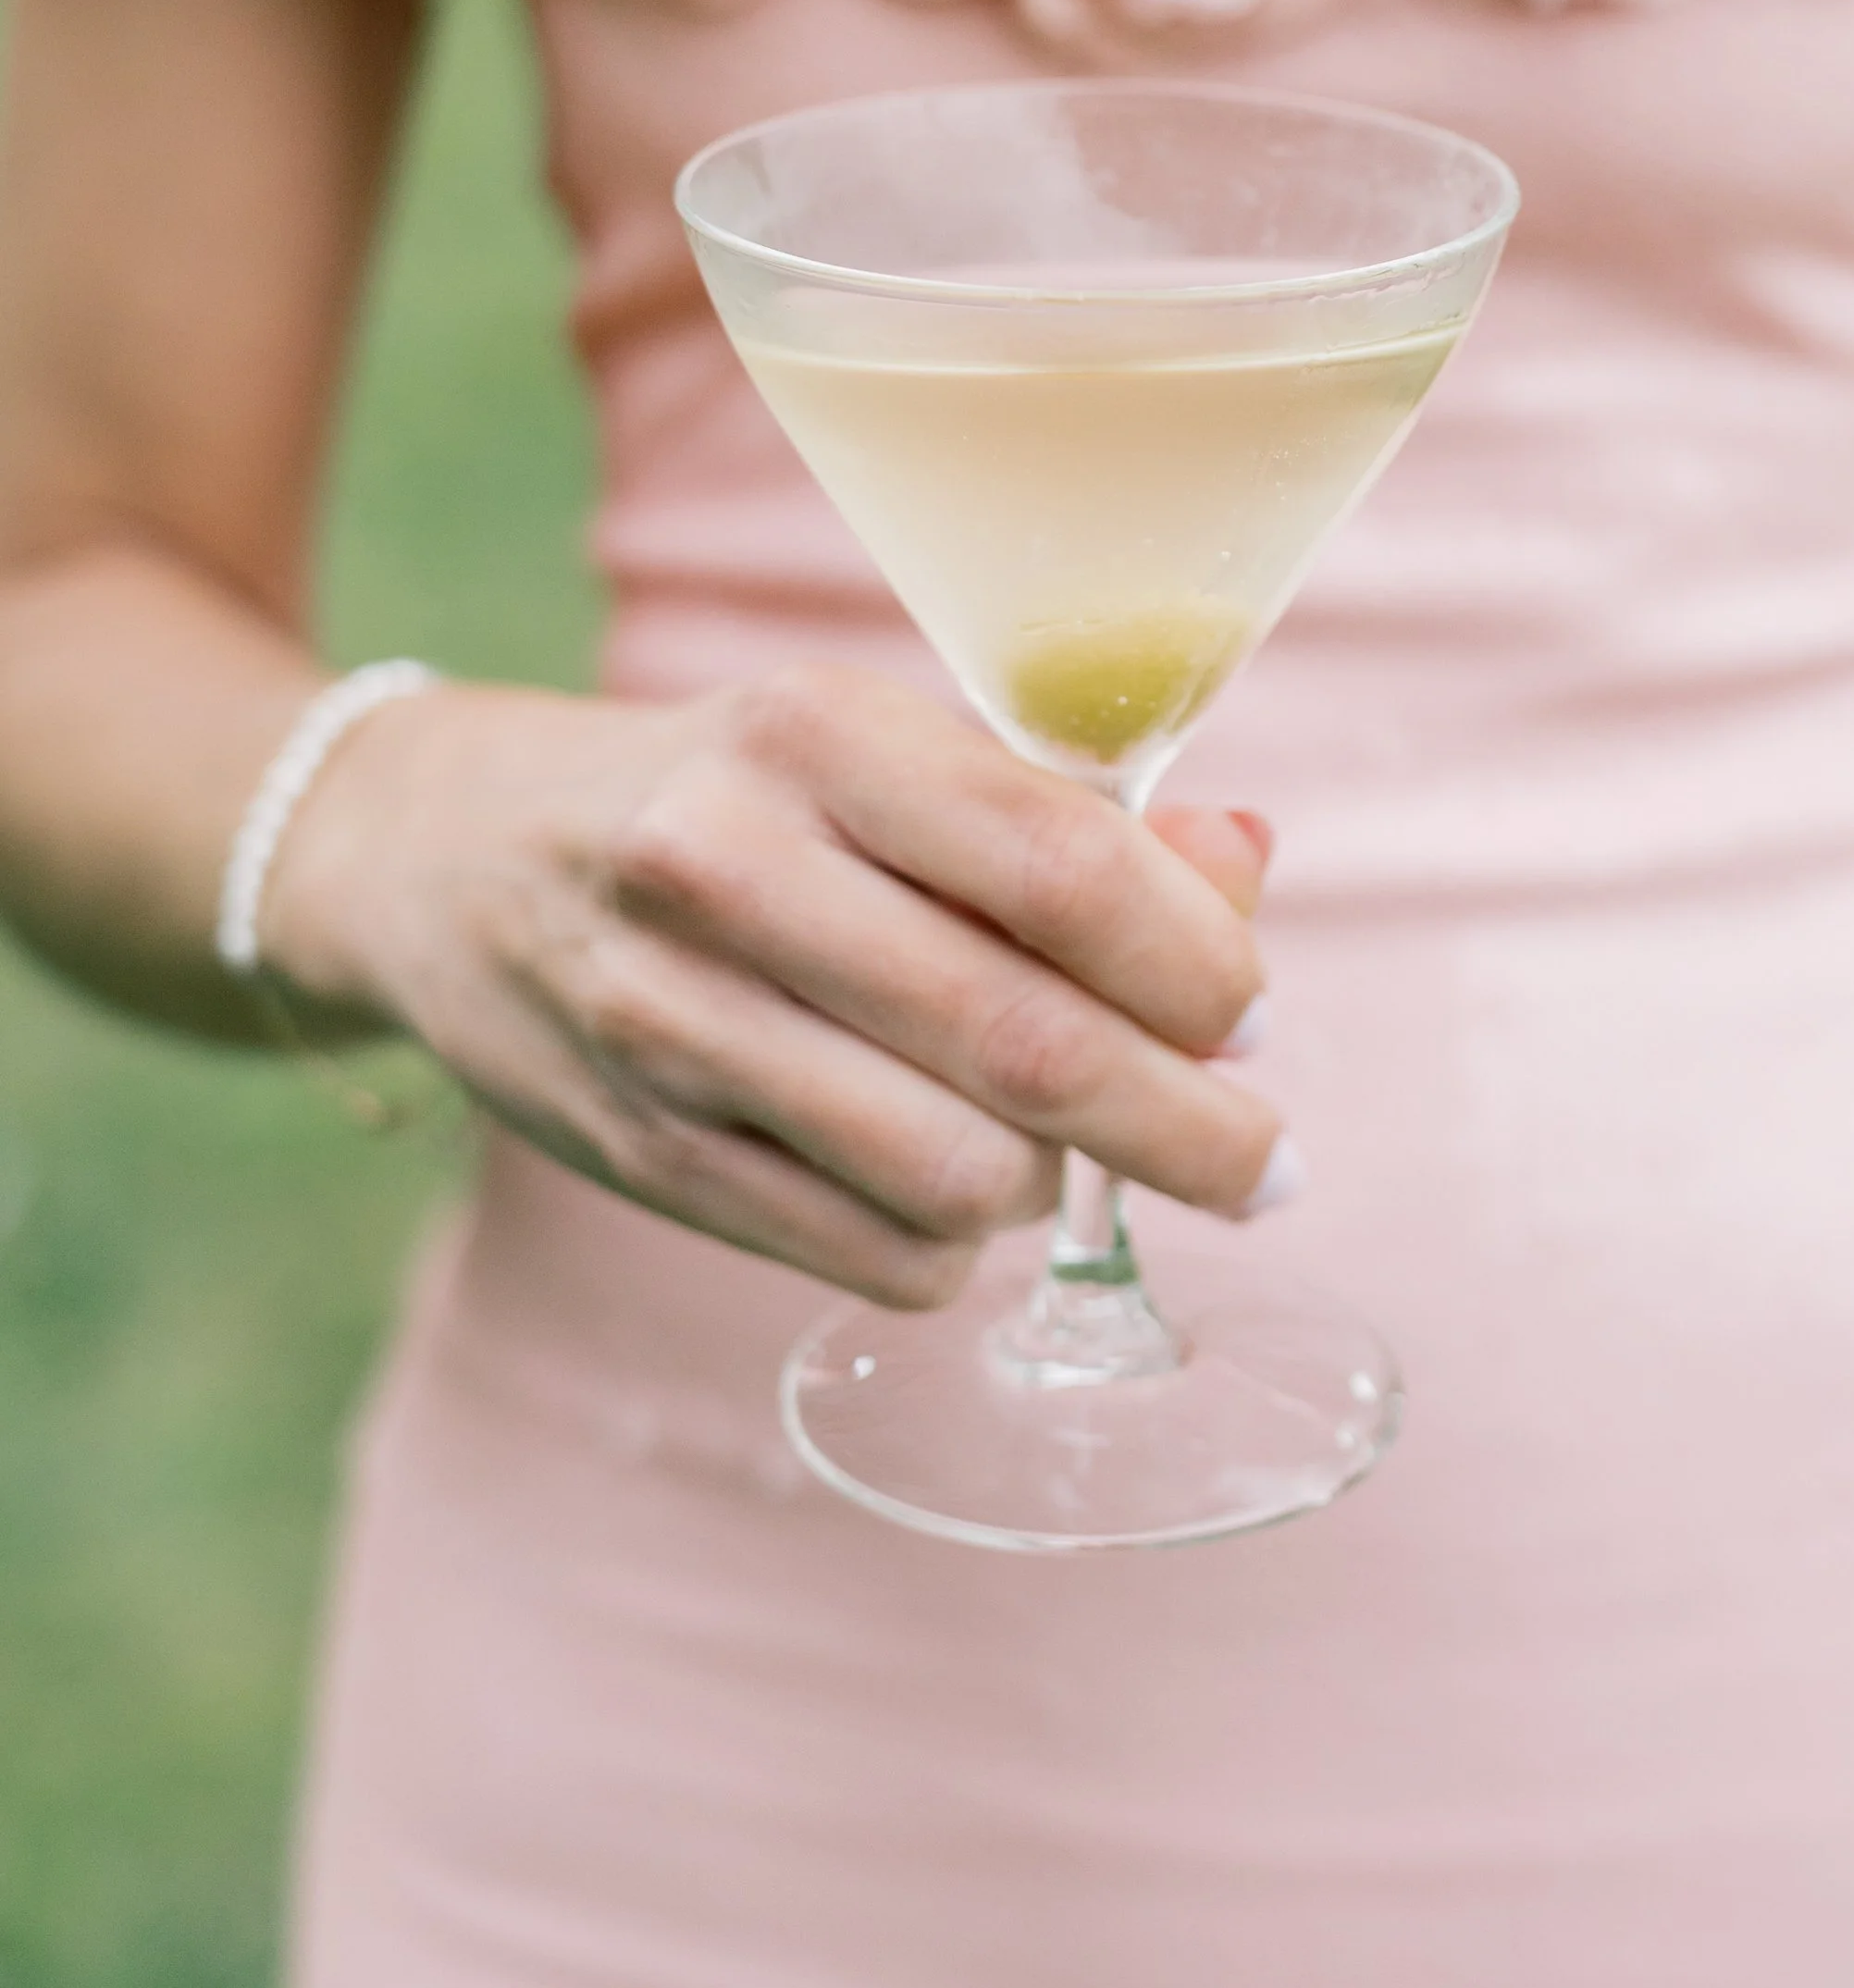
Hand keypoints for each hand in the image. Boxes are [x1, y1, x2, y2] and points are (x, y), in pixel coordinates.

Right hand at [262, 662, 1281, 1309]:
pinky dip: (956, 1243)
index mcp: (813, 733)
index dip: (1198, 961)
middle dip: (1190, 1125)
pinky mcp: (635, 1153)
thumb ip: (1064, 815)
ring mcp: (668, 1022)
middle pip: (1027, 1044)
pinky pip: (874, 1254)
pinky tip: (955, 1185)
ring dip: (1057, 1183)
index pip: (1064, 865)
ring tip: (1065, 1143)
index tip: (1254, 1012)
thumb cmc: (727, 794)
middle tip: (1268, 1164)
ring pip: (957, 1173)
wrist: (451, 854)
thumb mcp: (875, 747)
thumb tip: (1244, 874)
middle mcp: (727, 866)